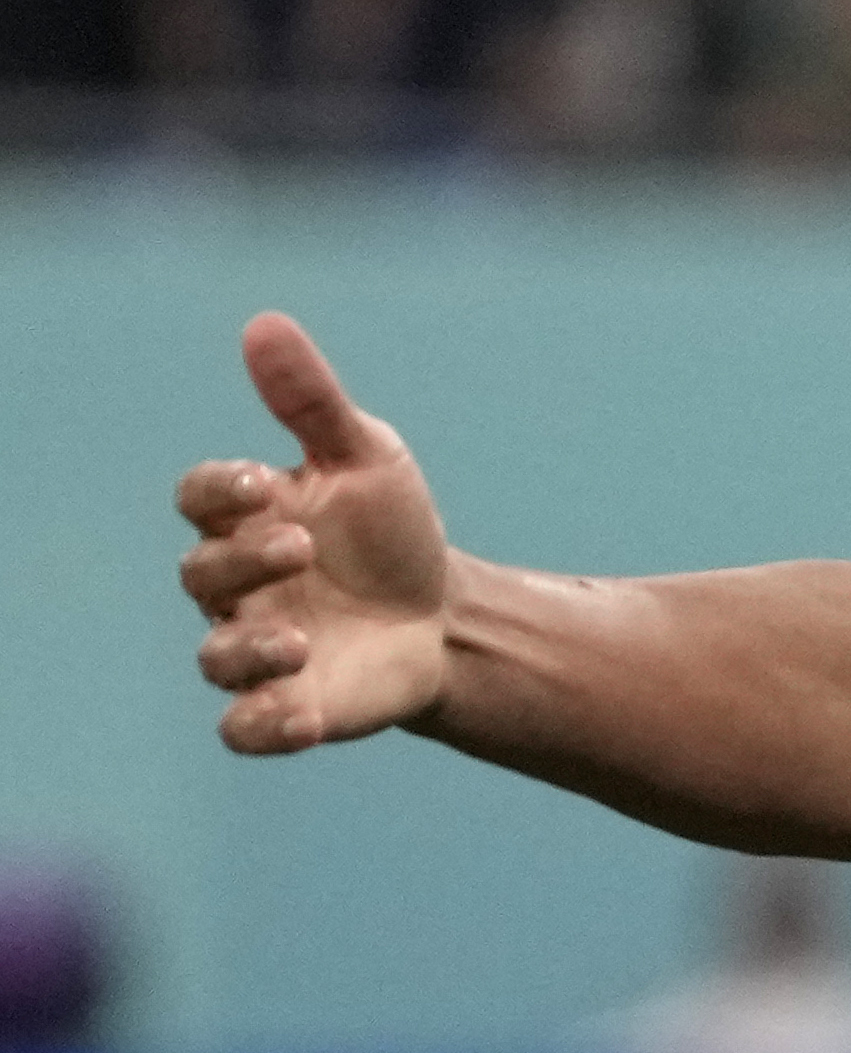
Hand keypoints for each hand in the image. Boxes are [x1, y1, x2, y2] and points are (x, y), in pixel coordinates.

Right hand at [178, 314, 456, 754]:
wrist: (448, 615)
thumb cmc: (393, 530)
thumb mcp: (367, 457)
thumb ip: (312, 400)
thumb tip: (264, 323)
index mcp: (251, 519)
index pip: (200, 498)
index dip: (218, 489)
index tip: (263, 480)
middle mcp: (240, 588)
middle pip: (202, 573)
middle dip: (243, 560)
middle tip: (303, 546)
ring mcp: (258, 649)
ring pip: (215, 659)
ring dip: (247, 651)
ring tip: (299, 641)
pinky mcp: (288, 706)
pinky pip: (245, 728)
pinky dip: (263, 726)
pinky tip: (302, 716)